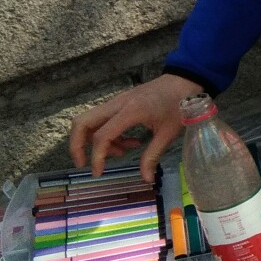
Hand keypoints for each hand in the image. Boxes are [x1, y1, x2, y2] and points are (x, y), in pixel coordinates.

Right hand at [68, 73, 201, 180]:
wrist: (183, 80)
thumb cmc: (179, 105)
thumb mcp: (169, 133)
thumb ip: (153, 156)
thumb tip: (146, 179)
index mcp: (130, 111)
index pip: (102, 136)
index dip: (97, 157)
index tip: (98, 173)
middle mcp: (117, 104)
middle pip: (82, 122)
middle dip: (77, 145)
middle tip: (84, 164)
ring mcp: (116, 101)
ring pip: (90, 120)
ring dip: (97, 141)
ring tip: (121, 152)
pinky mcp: (119, 103)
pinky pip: (103, 120)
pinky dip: (108, 135)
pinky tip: (128, 143)